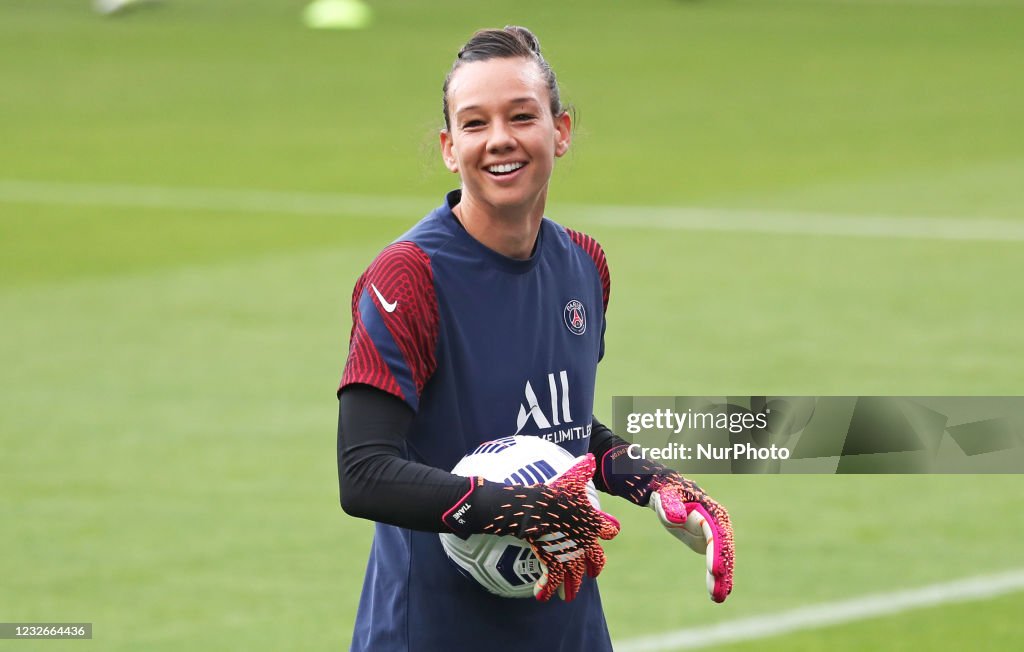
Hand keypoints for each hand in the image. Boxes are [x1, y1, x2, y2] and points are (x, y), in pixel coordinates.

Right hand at [526, 454, 619, 601]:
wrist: (537, 508)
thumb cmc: (556, 492)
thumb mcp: (572, 478)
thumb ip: (583, 469)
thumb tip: (591, 457)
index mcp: (594, 523)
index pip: (610, 530)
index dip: (608, 529)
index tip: (608, 531)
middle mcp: (585, 542)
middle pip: (597, 560)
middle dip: (595, 567)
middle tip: (593, 573)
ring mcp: (570, 555)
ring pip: (575, 576)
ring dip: (572, 586)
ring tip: (568, 595)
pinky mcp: (553, 562)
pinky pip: (551, 580)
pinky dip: (546, 589)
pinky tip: (542, 596)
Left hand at [649, 477, 733, 602]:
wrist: (669, 494)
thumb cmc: (667, 494)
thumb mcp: (666, 497)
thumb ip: (670, 506)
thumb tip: (678, 519)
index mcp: (712, 513)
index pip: (717, 536)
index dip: (716, 554)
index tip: (715, 571)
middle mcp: (720, 525)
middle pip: (723, 552)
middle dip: (722, 572)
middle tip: (719, 594)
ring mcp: (716, 536)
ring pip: (722, 560)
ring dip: (722, 580)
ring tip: (718, 599)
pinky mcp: (709, 544)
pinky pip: (716, 563)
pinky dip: (718, 578)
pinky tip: (716, 594)